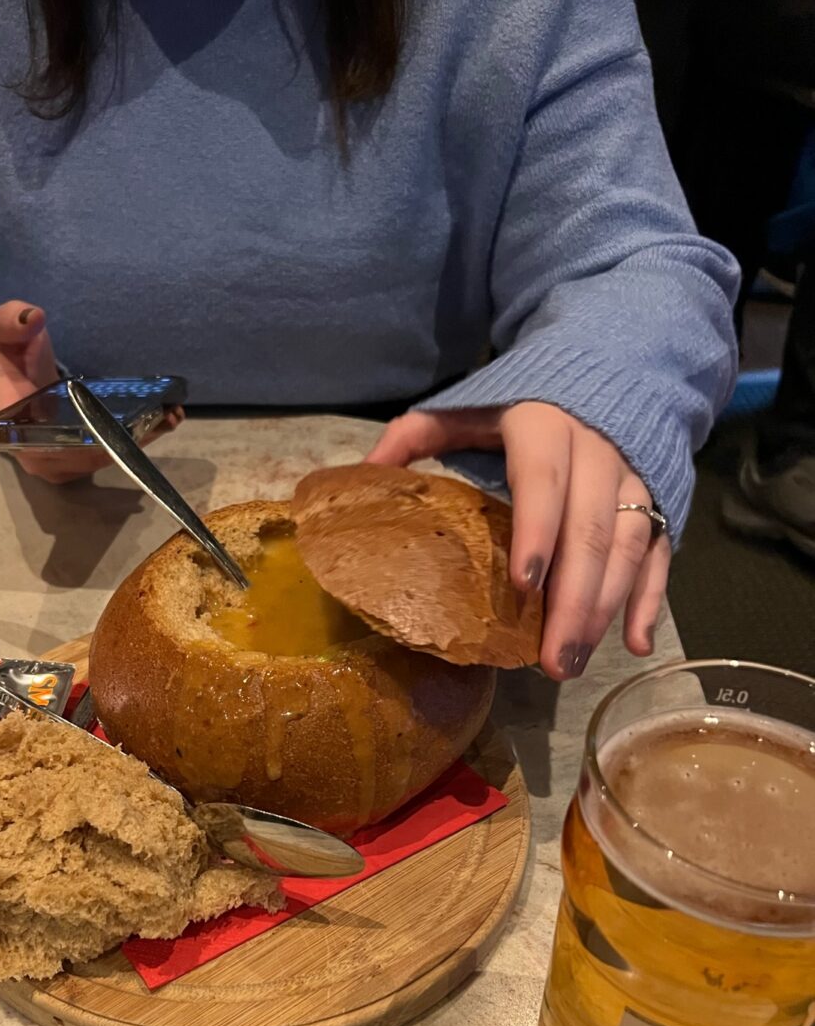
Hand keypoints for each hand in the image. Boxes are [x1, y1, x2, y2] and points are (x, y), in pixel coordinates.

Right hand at [0, 301, 183, 485]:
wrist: (7, 376)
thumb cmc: (4, 356)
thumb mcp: (0, 333)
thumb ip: (10, 322)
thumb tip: (33, 317)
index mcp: (16, 430)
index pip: (49, 449)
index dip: (85, 446)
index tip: (120, 430)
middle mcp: (39, 456)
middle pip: (86, 457)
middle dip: (126, 441)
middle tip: (162, 415)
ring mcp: (60, 463)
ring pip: (102, 459)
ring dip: (139, 441)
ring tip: (170, 416)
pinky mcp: (78, 460)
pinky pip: (107, 455)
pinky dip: (136, 440)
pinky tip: (164, 421)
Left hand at [366, 402, 669, 680]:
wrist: (607, 364)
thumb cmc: (521, 397)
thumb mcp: (466, 405)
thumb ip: (418, 433)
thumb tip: (365, 471)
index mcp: (544, 426)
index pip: (543, 481)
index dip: (538, 531)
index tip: (525, 586)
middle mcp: (598, 452)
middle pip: (591, 531)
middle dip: (573, 600)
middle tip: (552, 661)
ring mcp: (634, 477)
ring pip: (629, 547)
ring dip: (605, 608)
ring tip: (572, 661)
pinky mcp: (660, 499)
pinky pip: (659, 553)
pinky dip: (650, 599)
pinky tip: (634, 643)